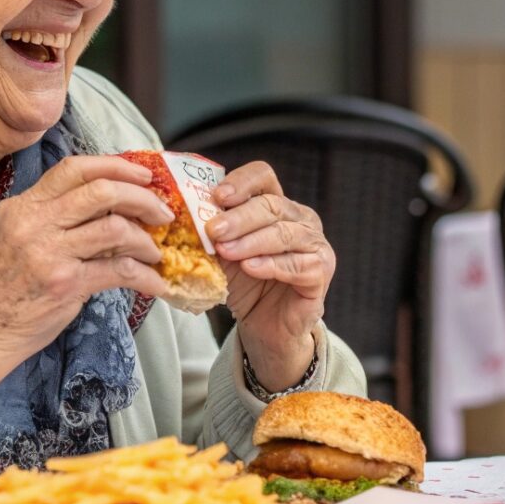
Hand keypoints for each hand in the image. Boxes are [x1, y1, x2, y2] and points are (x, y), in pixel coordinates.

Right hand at [0, 155, 173, 425]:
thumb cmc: (5, 285)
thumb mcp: (20, 237)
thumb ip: (55, 217)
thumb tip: (112, 207)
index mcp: (24, 206)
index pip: (73, 169)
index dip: (115, 166)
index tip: (143, 174)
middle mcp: (34, 223)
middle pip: (101, 191)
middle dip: (141, 198)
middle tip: (162, 212)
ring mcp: (49, 252)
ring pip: (115, 228)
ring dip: (145, 240)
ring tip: (155, 252)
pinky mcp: (65, 283)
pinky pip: (119, 271)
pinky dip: (145, 276)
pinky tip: (155, 283)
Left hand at [205, 162, 333, 390]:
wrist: (265, 326)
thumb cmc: (246, 284)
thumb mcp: (224, 253)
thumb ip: (213, 234)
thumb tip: (184, 217)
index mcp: (277, 204)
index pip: (263, 177)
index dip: (241, 182)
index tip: (217, 196)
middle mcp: (301, 219)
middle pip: (272, 205)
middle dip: (239, 218)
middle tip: (213, 230)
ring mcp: (315, 245)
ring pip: (284, 234)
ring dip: (251, 242)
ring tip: (225, 251)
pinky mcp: (320, 273)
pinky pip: (298, 265)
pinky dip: (271, 265)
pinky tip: (250, 268)